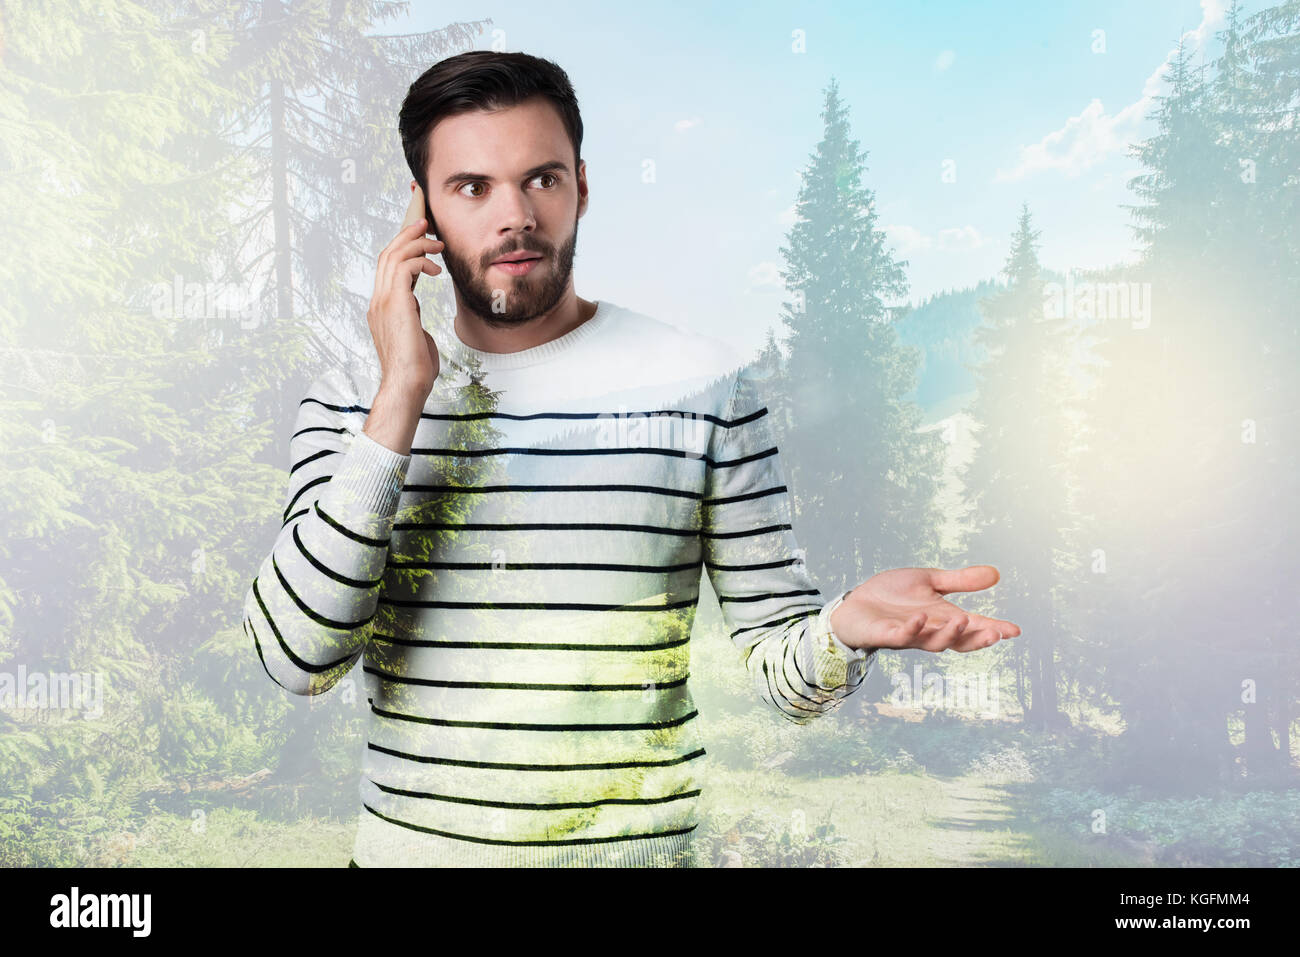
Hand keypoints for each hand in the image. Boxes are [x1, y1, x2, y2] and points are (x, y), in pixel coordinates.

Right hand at [367, 183, 443, 399]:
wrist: (408, 385)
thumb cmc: (415, 367)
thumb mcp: (414, 334)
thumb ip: (411, 317)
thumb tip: (416, 311)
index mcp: (382, 306)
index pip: (387, 266)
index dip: (401, 245)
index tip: (417, 232)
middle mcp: (378, 300)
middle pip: (387, 253)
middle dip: (406, 233)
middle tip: (426, 221)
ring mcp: (383, 302)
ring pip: (393, 255)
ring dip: (416, 243)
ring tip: (437, 243)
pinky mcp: (394, 305)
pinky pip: (404, 268)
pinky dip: (421, 261)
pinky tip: (436, 270)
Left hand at [829, 564, 1020, 652]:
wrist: (855, 603)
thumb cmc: (892, 596)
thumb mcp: (929, 581)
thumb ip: (960, 581)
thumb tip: (996, 574)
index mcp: (942, 618)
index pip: (973, 627)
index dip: (994, 630)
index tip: (1015, 630)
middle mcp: (929, 631)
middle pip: (958, 642)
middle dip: (976, 639)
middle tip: (995, 633)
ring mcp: (908, 635)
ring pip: (933, 643)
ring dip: (948, 633)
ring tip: (962, 620)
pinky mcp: (886, 635)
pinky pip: (901, 636)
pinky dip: (912, 628)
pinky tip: (920, 617)